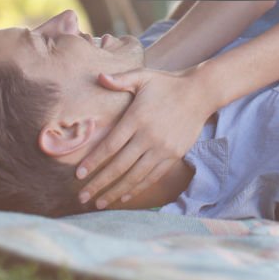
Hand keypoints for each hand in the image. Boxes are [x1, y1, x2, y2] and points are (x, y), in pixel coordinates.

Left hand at [76, 66, 214, 208]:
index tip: (78, 174)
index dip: (94, 161)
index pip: (111, 145)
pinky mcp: (173, 156)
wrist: (200, 93)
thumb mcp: (143, 76)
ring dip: (115, 191)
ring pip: (135, 176)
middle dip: (99, 183)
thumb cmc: (167, 84)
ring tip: (99, 203)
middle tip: (82, 196)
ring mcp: (162, 148)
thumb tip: (99, 77)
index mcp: (137, 118)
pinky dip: (137, 188)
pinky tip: (124, 196)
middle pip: (119, 165)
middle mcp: (148, 136)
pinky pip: (152, 176)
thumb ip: (121, 79)